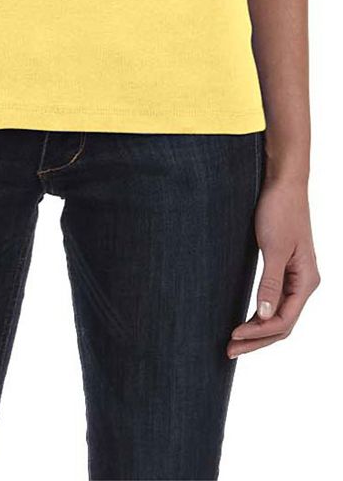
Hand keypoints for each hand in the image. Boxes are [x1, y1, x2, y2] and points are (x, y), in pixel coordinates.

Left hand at [227, 175, 319, 357]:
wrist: (283, 184)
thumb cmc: (280, 210)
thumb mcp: (273, 248)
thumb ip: (270, 283)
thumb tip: (263, 316)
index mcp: (306, 281)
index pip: (283, 321)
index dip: (258, 333)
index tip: (233, 336)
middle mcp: (303, 283)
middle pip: (281, 324)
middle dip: (256, 339)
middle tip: (229, 351)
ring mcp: (295, 276)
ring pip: (278, 314)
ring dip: (257, 329)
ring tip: (234, 341)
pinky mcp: (284, 267)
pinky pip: (274, 299)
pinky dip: (260, 313)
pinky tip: (246, 319)